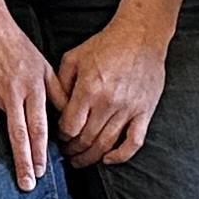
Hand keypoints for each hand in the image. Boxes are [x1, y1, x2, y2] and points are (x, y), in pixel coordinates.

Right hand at [0, 0, 59, 189]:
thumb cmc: (17, 44)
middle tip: (24, 183)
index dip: (40, 150)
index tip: (40, 172)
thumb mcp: (44, 66)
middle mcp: (11, 90)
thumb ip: (58, 92)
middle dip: (21, 159)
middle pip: (17, 130)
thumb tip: (71, 117)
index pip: (38, 126)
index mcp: (32, 89)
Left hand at [53, 8, 171, 167]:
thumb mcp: (73, 58)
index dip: (61, 135)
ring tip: (80, 160)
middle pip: (86, 138)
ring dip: (91, 157)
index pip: (70, 125)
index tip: (58, 137)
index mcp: (88, 89)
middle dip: (73, 150)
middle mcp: (108, 103)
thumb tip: (54, 107)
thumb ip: (61, 83)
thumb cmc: (105, 45)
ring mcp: (128, 110)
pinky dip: (121, 156)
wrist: (140, 37)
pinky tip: (109, 159)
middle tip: (66, 154)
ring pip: (107, 144)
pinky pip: (133, 142)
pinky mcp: (144, 113)